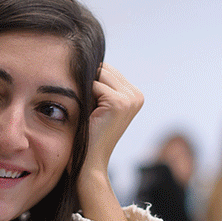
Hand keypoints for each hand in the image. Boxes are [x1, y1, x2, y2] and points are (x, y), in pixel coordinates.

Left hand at [82, 63, 143, 180]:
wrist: (89, 162)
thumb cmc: (88, 134)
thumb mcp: (96, 104)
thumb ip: (98, 83)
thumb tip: (84, 58)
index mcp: (134, 94)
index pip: (107, 70)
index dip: (91, 82)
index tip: (87, 103)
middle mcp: (137, 95)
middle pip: (103, 69)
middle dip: (88, 83)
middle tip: (85, 108)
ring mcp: (130, 99)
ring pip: (98, 75)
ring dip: (85, 90)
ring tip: (86, 111)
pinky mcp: (119, 103)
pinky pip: (93, 85)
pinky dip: (84, 96)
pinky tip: (87, 114)